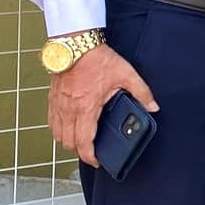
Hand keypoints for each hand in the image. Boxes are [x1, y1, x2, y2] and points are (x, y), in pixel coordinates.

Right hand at [49, 42, 157, 167]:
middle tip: (92, 152)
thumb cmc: (98, 58)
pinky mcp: (52, 98)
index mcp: (86, 107)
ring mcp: (58, 104)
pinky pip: (51, 122)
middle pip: (68, 142)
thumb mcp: (126, 74)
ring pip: (57, 134)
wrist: (75, 43)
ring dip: (67, 142)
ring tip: (81, 142)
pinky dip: (58, 130)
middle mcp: (68, 109)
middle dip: (79, 151)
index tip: (97, 161)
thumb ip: (142, 92)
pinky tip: (68, 128)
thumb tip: (153, 107)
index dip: (89, 156)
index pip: (83, 141)